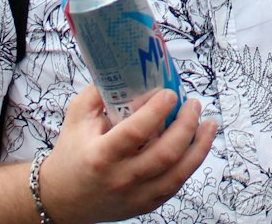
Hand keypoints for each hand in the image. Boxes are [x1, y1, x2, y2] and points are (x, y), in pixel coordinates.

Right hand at [36, 85, 214, 223]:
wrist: (63, 199)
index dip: (157, 110)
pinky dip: (191, 163)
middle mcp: (121, 178)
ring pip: (179, 173)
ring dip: (200, 146)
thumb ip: (100, 91)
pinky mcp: (146, 204)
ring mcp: (136, 195)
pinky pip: (176, 184)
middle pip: (165, 153)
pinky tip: (198, 145)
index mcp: (101, 155)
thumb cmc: (71, 153)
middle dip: (186, 125)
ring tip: (209, 124)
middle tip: (193, 104)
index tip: (169, 92)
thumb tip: (127, 67)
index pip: (136, 132)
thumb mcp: (77, 116)